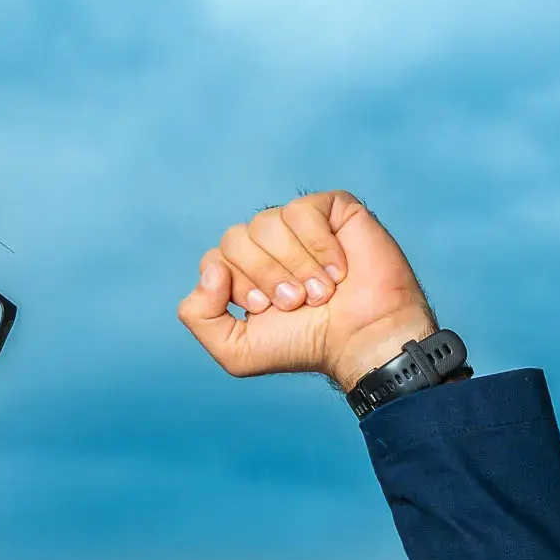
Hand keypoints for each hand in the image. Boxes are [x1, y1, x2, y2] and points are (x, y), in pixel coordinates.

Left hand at [176, 192, 440, 389]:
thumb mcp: (235, 350)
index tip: (268, 309)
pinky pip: (303, 210)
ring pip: (266, 223)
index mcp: (241, 270)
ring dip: (295, 265)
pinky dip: (318, 245)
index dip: (239, 285)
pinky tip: (339, 269)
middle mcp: (266, 243)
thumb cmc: (305, 345)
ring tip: (321, 291)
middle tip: (296, 302)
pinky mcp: (331, 209)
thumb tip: (211, 268)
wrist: (361, 340)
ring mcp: (297, 224)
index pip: (214, 259)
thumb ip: (198, 316)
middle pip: (236, 238)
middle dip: (266, 275)